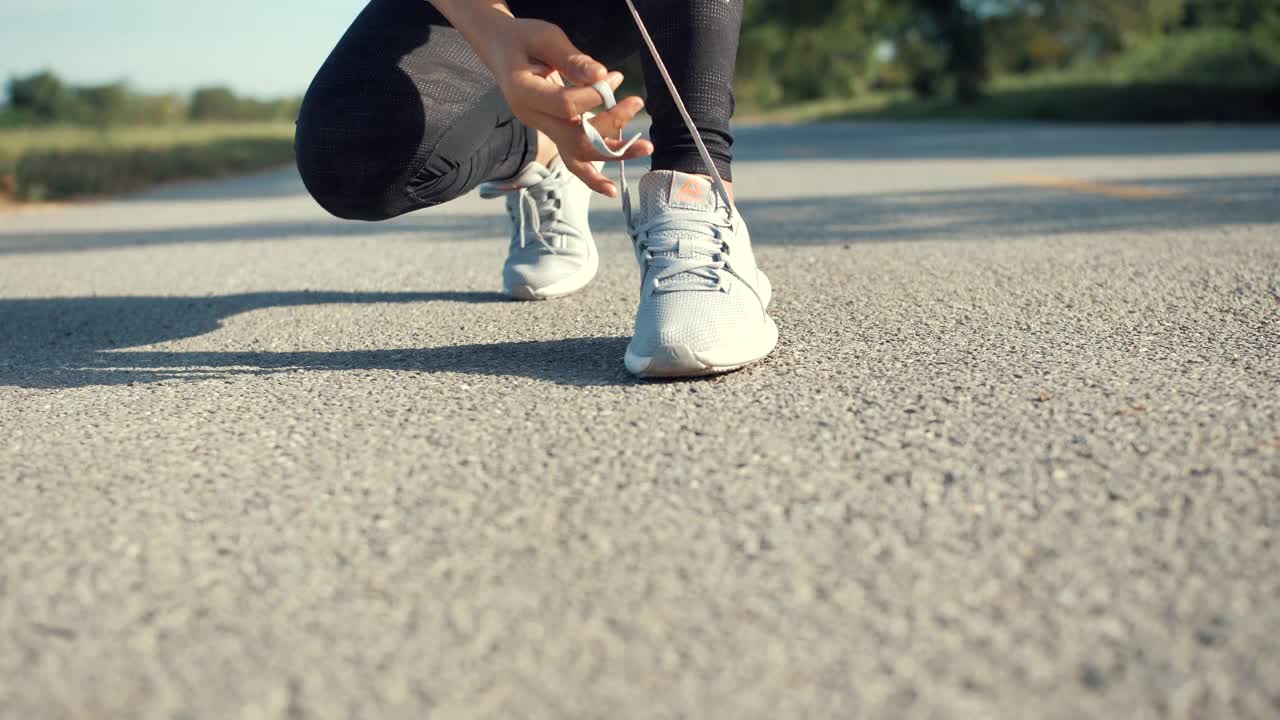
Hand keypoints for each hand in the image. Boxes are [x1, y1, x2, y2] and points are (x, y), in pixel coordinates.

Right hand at [482, 17, 653, 195]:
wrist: (501, 48)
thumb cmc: (523, 38)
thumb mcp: (546, 38)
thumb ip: (572, 59)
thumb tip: (603, 76)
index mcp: (523, 93)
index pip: (566, 105)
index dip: (595, 95)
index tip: (614, 77)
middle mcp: (532, 117)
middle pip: (576, 137)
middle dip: (611, 128)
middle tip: (637, 104)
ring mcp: (543, 128)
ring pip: (577, 154)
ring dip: (613, 154)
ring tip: (645, 149)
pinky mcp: (553, 130)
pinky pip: (573, 157)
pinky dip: (592, 174)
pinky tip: (610, 188)